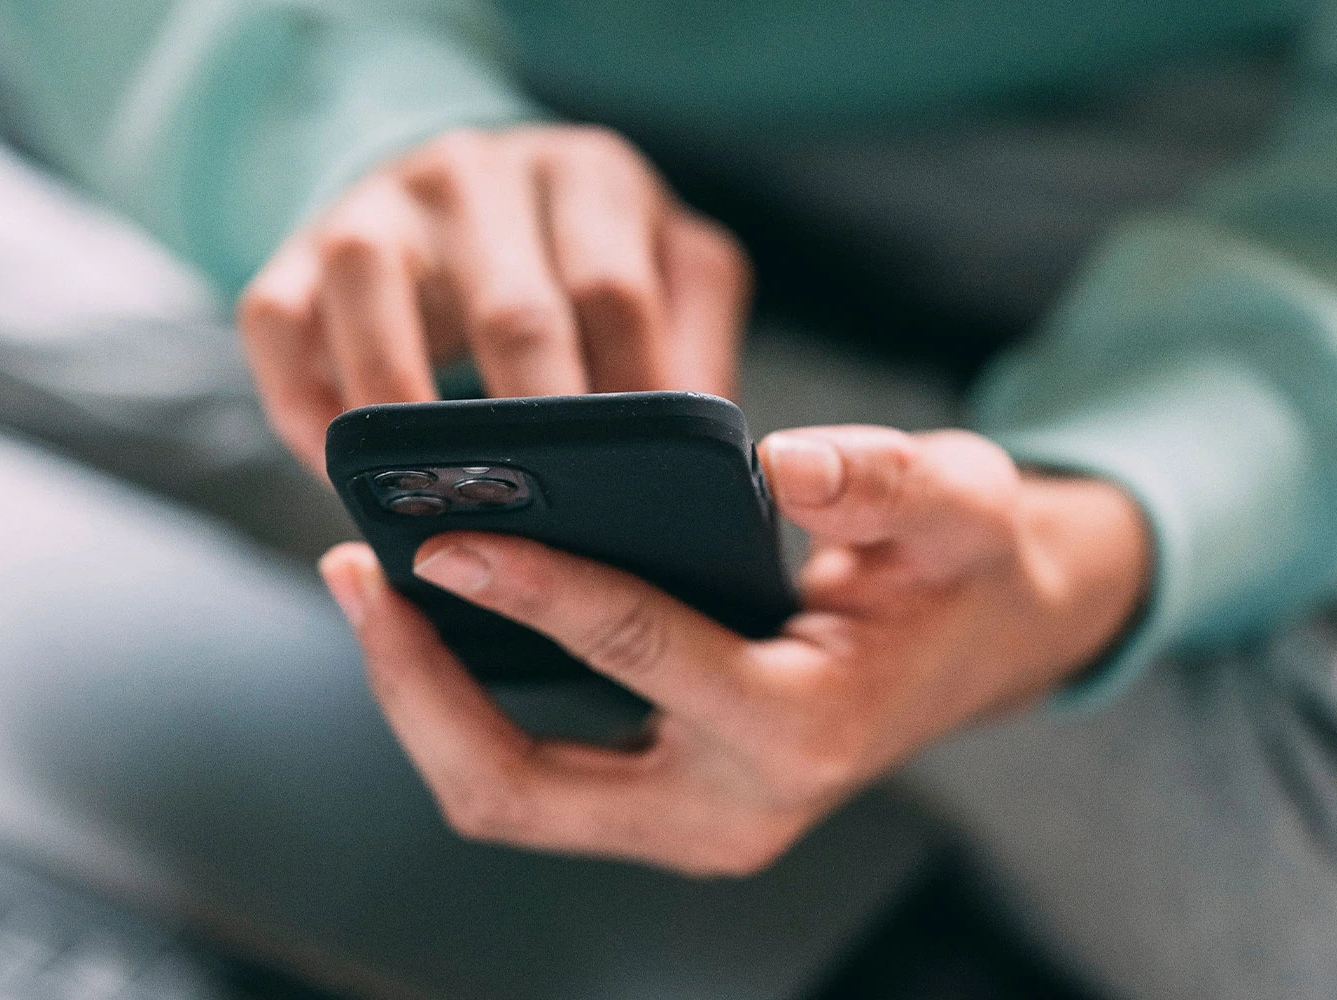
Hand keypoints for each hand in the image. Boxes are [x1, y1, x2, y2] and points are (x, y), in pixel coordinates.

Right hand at [239, 125, 750, 468]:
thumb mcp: (661, 273)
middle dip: (531, 435)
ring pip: (373, 293)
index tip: (637, 500)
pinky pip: (276, 321)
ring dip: (402, 418)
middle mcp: (478, 172)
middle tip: (549, 533)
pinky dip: (303, 407)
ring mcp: (378, 203)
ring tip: (435, 511)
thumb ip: (694, 346)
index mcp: (588, 175)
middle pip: (511, 308)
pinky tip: (343, 474)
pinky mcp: (294, 246)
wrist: (457, 195)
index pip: (615, 295)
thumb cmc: (574, 260)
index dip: (628, 408)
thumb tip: (713, 463)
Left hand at [318, 426, 1150, 874]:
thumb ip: (888, 479)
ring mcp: (685, 824)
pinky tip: (430, 619)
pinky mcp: (654, 807)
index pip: (636, 654)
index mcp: (801, 730)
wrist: (978, 647)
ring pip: (504, 797)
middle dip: (418, 687)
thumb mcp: (960, 503)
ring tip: (370, 588)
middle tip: (357, 573)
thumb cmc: (959, 571)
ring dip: (420, 701)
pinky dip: (459, 709)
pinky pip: (525, 779)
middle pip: (520, 786)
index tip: (444, 536)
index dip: (532, 590)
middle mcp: (729, 809)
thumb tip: (786, 464)